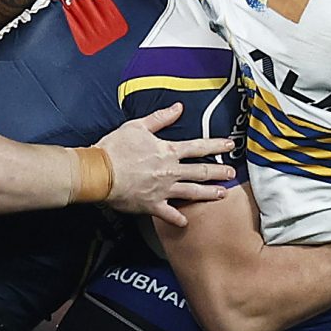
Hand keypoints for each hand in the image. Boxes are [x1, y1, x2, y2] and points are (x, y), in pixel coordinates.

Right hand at [95, 104, 241, 226]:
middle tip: (232, 173)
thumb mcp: (137, 126)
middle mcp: (170, 171)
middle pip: (201, 171)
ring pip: (193, 192)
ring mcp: (163, 190)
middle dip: (219, 172)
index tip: (230, 145)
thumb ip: (160, 118)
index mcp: (167, 151)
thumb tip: (178, 108)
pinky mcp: (153, 205)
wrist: (99, 172)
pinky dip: (178, 220)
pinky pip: (170, 214)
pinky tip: (186, 222)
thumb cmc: (115, 148)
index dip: (216, 145)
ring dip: (209, 193)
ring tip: (223, 194)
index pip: (198, 147)